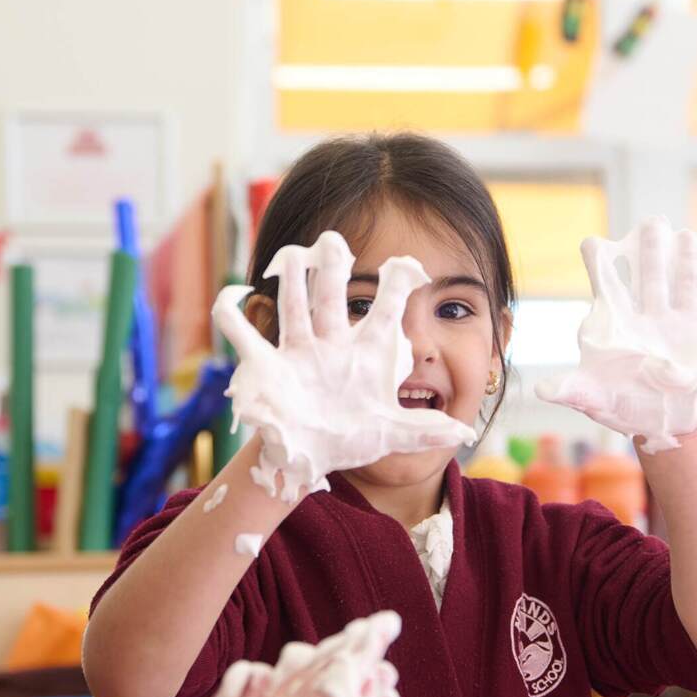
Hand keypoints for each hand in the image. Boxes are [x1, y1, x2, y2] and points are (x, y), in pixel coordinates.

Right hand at [213, 231, 477, 504]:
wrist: (309, 457)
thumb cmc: (350, 438)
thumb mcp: (391, 434)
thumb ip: (424, 430)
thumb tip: (465, 432)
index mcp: (364, 354)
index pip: (384, 312)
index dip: (396, 287)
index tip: (408, 264)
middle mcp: (331, 344)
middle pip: (332, 297)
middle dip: (332, 266)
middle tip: (333, 239)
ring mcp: (298, 353)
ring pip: (294, 305)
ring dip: (292, 281)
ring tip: (293, 254)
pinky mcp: (268, 368)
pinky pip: (244, 336)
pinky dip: (231, 314)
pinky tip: (231, 296)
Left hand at [537, 217, 696, 453]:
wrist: (659, 422)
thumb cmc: (620, 402)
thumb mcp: (593, 398)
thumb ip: (571, 389)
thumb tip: (542, 389)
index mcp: (616, 321)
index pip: (606, 282)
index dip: (601, 262)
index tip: (596, 244)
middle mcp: (649, 313)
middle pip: (648, 273)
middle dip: (650, 249)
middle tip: (652, 223)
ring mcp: (680, 322)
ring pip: (684, 284)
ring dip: (687, 261)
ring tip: (686, 236)